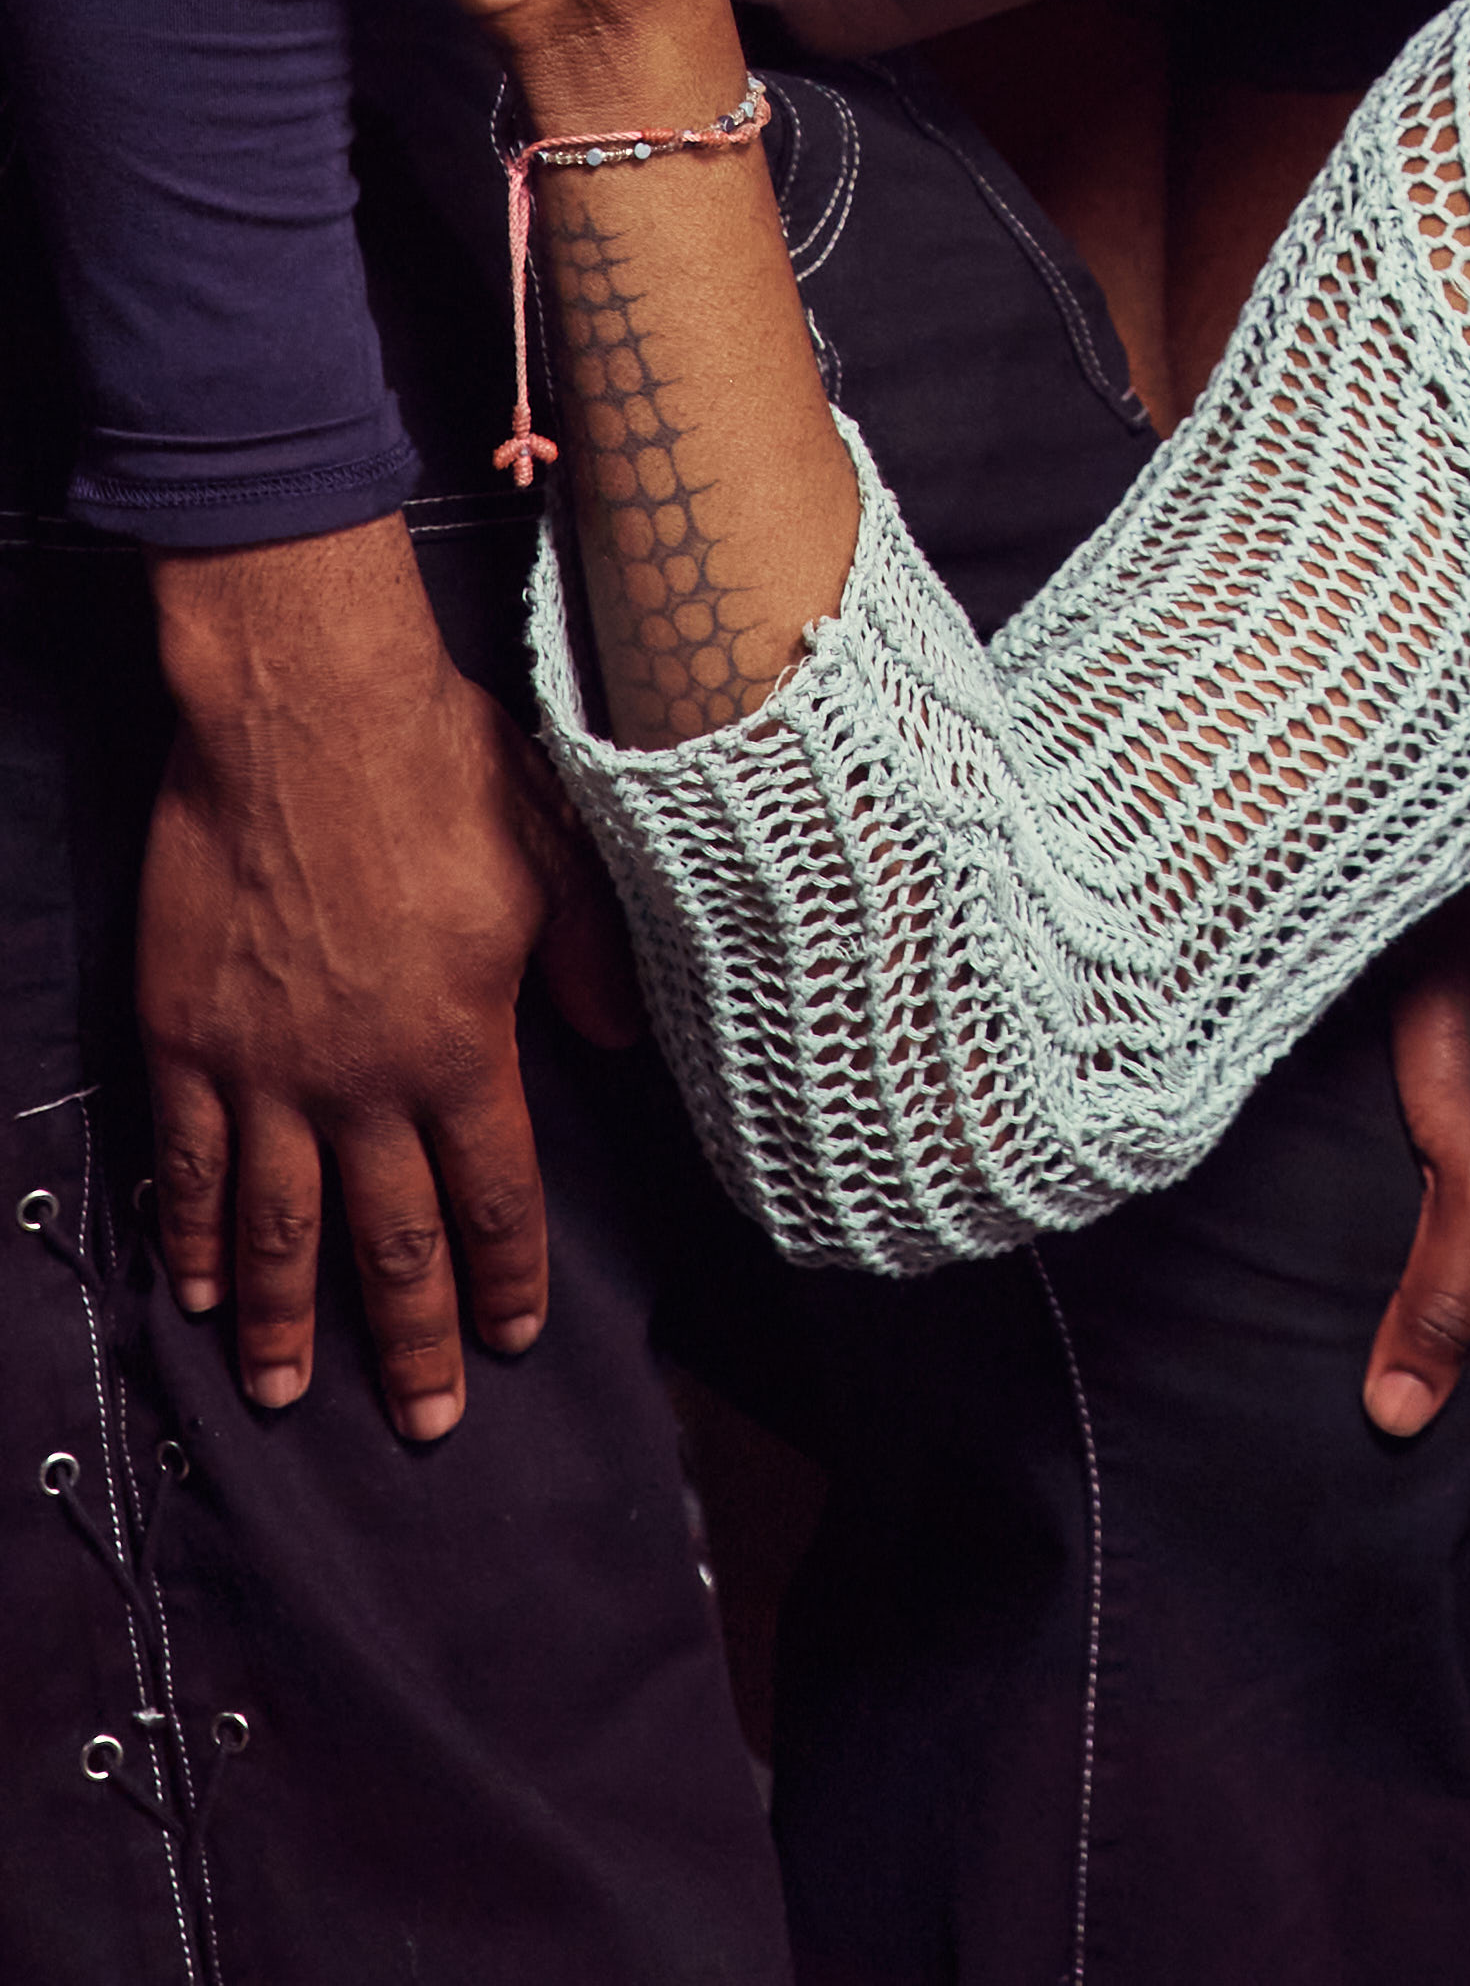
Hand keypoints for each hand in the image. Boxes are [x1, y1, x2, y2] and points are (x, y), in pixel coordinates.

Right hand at [143, 520, 638, 1436]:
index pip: (495, 1195)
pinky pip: (189, 1163)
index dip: (505, 1278)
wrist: (305, 710)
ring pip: (280, 1227)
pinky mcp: (186, 1036)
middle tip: (422, 1425)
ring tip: (291, 1397)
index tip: (511, 1342)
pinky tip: (203, 1291)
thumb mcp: (553, 853)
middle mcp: (364, 1080)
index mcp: (463, 1042)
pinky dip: (195, 1236)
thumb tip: (616, 1045)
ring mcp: (266, 1066)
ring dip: (291, 1323)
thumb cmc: (440, 765)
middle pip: (391, 1241)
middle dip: (410, 1342)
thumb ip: (584, 960)